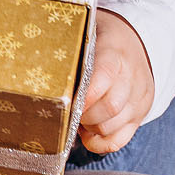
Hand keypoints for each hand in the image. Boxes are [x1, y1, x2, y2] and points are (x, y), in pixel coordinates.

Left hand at [78, 9, 154, 154]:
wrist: (136, 41)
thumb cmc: (100, 38)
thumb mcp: (86, 32)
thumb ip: (68, 44)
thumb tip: (34, 59)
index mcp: (115, 53)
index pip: (104, 77)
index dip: (85, 95)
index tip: (65, 102)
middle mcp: (132, 77)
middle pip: (110, 108)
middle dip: (83, 116)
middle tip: (67, 110)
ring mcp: (139, 98)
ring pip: (112, 127)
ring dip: (89, 128)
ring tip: (76, 118)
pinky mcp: (140, 114)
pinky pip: (120, 140)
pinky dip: (99, 143)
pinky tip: (87, 133)